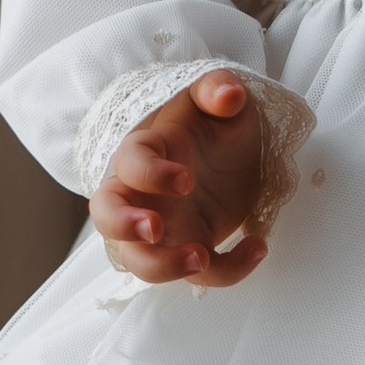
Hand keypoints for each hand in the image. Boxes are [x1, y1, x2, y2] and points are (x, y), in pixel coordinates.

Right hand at [90, 70, 269, 286]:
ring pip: (138, 259)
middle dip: (124, 227)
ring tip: (201, 258)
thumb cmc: (213, 123)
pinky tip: (257, 247)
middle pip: (107, 216)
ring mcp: (164, 225)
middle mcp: (143, 193)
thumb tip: (227, 94)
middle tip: (155, 230)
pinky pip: (197, 274)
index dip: (149, 174)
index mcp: (148, 150)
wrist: (230, 152)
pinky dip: (226, 271)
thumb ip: (218, 89)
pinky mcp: (190, 246)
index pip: (129, 162)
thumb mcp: (220, 98)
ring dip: (162, 267)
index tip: (186, 179)